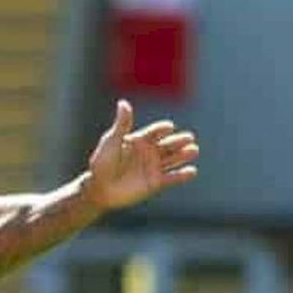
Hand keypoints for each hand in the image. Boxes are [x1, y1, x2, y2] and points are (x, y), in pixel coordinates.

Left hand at [84, 100, 198, 210]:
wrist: (99, 189)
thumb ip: (121, 125)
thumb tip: (123, 103)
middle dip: (179, 141)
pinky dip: (182, 175)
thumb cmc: (102, 163)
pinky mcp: (156, 183)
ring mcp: (154, 167)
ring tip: (193, 150)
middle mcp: (150, 152)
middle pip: (168, 144)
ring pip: (174, 159)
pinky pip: (172, 178)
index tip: (169, 127)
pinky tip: (192, 171)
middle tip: (189, 138)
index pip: (155, 131)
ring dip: (184, 155)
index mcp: (140, 140)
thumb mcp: (112, 142)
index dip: (162, 129)